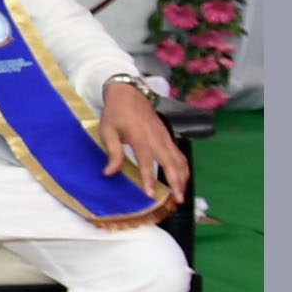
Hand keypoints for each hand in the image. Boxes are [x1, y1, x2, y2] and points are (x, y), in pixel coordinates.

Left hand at [95, 83, 193, 206]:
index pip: (146, 161)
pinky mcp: (167, 135)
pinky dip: (183, 167)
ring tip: (182, 193)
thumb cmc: (115, 112)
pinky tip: (182, 178)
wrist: (128, 91)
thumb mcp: (107, 130)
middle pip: (170, 161)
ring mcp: (164, 136)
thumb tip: (109, 173)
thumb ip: (112, 152)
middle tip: (178, 199)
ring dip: (182, 176)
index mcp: (139, 136)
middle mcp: (156, 137)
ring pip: (178, 158)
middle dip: (176, 181)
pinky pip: (179, 153)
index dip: (149, 179)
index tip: (151, 195)